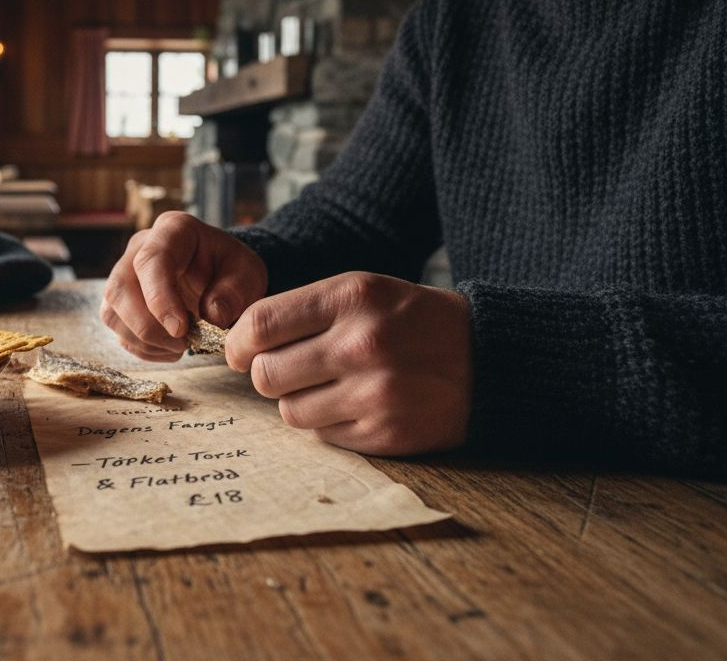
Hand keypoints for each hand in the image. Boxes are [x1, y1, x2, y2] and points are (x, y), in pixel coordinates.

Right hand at [101, 212, 267, 360]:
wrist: (221, 276)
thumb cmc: (231, 270)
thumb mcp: (247, 274)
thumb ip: (234, 292)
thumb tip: (212, 315)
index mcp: (173, 230)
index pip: (151, 261)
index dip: (160, 298)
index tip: (180, 329)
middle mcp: (139, 249)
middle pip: (120, 289)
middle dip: (148, 326)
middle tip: (183, 343)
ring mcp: (124, 275)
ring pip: (112, 313)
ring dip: (144, 341)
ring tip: (181, 347)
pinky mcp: (120, 302)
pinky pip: (117, 330)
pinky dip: (142, 348)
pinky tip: (170, 348)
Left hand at [225, 271, 471, 455]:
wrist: (487, 359)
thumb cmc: (410, 321)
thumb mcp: (364, 291)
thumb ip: (302, 310)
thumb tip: (239, 344)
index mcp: (352, 297)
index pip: (261, 324)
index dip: (239, 342)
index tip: (241, 350)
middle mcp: (363, 344)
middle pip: (266, 374)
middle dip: (267, 373)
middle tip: (287, 369)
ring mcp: (375, 394)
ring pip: (289, 411)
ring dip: (298, 400)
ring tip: (329, 385)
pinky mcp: (386, 434)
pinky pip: (322, 435)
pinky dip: (329, 423)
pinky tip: (356, 404)